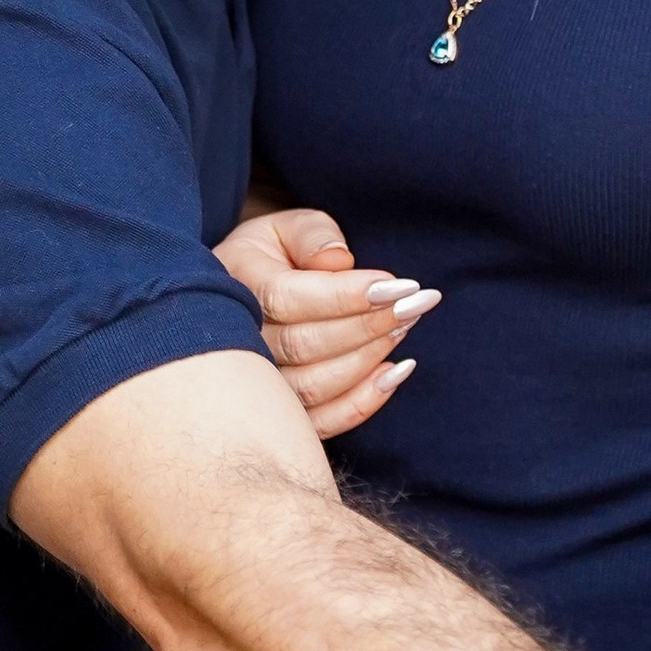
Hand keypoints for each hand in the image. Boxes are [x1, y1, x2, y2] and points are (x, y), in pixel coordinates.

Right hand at [211, 206, 438, 441]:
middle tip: (415, 304)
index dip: (346, 296)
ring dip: (368, 359)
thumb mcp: (287, 227)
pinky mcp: (279, 414)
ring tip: (404, 327)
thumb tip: (338, 261)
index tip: (401, 286)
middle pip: (304, 345)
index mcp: (235, 285)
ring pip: (313, 386)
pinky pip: (319, 422)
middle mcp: (237, 341)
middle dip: (369, 325)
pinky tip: (394, 373)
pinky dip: (362, 404)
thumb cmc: (273, 257)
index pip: (288, 298)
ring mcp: (255, 383)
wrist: (243, 297)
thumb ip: (312, 235)